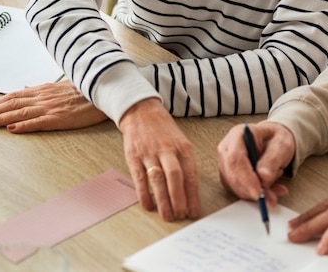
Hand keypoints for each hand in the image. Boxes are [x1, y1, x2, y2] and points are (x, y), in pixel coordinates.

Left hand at [0, 80, 107, 132]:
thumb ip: (41, 89)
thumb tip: (24, 87)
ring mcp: (52, 107)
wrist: (105, 91)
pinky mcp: (61, 118)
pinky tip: (13, 129)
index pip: (15, 95)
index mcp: (44, 90)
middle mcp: (44, 97)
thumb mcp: (60, 86)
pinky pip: (39, 122)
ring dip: (2, 118)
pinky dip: (25, 125)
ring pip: (21, 113)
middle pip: (13, 104)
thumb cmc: (84, 91)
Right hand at [119, 97, 199, 221]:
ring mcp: (150, 153)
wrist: (141, 111)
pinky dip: (143, 193)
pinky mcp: (134, 156)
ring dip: (163, 200)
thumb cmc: (163, 130)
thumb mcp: (180, 141)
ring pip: (158, 179)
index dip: (192, 195)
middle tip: (181, 216)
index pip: (190, 174)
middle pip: (175, 177)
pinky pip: (139, 177)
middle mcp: (167, 150)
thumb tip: (190, 192)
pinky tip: (148, 205)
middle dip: (179, 199)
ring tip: (167, 216)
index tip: (193, 212)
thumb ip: (185, 163)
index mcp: (183, 147)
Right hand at [217, 121, 292, 205]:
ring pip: (233, 185)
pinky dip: (253, 196)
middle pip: (230, 173)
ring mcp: (226, 162)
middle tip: (269, 198)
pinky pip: (237, 191)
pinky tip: (268, 192)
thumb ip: (272, 160)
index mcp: (238, 135)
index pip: (235, 158)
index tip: (258, 192)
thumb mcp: (281, 145)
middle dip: (249, 190)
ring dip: (253, 195)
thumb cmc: (275, 139)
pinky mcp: (229, 175)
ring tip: (273, 192)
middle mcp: (228, 148)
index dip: (245, 177)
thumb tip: (263, 176)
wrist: (274, 142)